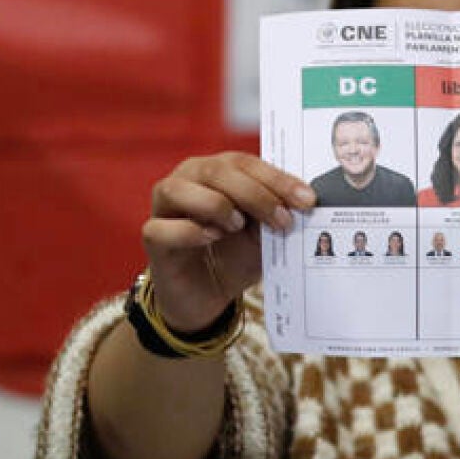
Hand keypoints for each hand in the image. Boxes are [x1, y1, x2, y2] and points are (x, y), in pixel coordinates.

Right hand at [142, 152, 315, 331]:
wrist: (209, 296)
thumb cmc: (236, 256)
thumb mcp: (264, 235)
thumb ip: (276, 216)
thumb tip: (303, 204)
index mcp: (219, 171)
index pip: (247, 163)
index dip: (277, 179)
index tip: (307, 200)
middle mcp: (189, 179)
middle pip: (218, 171)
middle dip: (255, 194)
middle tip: (282, 219)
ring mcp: (165, 206)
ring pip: (181, 189)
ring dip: (217, 205)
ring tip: (238, 226)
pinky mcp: (152, 236)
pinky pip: (163, 228)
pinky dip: (190, 232)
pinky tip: (212, 238)